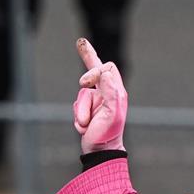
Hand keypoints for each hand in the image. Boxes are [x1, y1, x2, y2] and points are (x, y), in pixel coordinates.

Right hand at [72, 37, 127, 153]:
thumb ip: (110, 92)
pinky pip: (76, 107)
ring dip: (81, 111)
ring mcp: (96, 102)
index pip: (107, 69)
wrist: (100, 152)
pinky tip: (84, 128)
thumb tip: (104, 73)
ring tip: (86, 124)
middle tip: (80, 42)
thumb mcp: (112, 113)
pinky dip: (78, 118)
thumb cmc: (109, 133)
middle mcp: (106, 94)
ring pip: (81, 95)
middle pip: (95, 68)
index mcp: (116, 92)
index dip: (95, 71)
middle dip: (88, 55)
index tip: (85, 82)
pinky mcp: (86, 111)